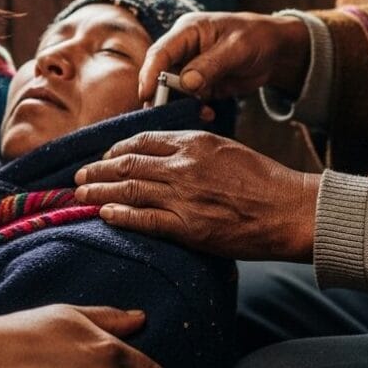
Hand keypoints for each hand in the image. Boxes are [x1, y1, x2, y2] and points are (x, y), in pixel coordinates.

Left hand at [74, 130, 318, 260]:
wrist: (289, 208)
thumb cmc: (264, 180)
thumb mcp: (227, 148)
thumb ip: (195, 149)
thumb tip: (169, 152)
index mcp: (194, 142)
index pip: (142, 141)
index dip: (117, 149)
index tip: (105, 156)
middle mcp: (183, 165)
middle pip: (127, 164)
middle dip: (98, 170)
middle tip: (79, 176)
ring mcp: (184, 196)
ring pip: (129, 190)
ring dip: (99, 192)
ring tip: (81, 194)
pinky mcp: (188, 226)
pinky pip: (145, 220)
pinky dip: (121, 216)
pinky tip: (105, 214)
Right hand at [138, 12, 310, 103]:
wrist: (276, 50)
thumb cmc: (257, 38)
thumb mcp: (237, 48)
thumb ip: (210, 65)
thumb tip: (186, 84)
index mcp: (187, 31)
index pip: (160, 52)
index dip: (150, 73)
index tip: (147, 94)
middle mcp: (183, 49)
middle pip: (161, 73)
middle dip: (162, 95)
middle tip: (162, 115)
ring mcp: (191, 67)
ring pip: (173, 90)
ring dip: (181, 105)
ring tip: (199, 113)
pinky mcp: (200, 84)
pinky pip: (189, 100)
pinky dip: (195, 109)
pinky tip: (208, 114)